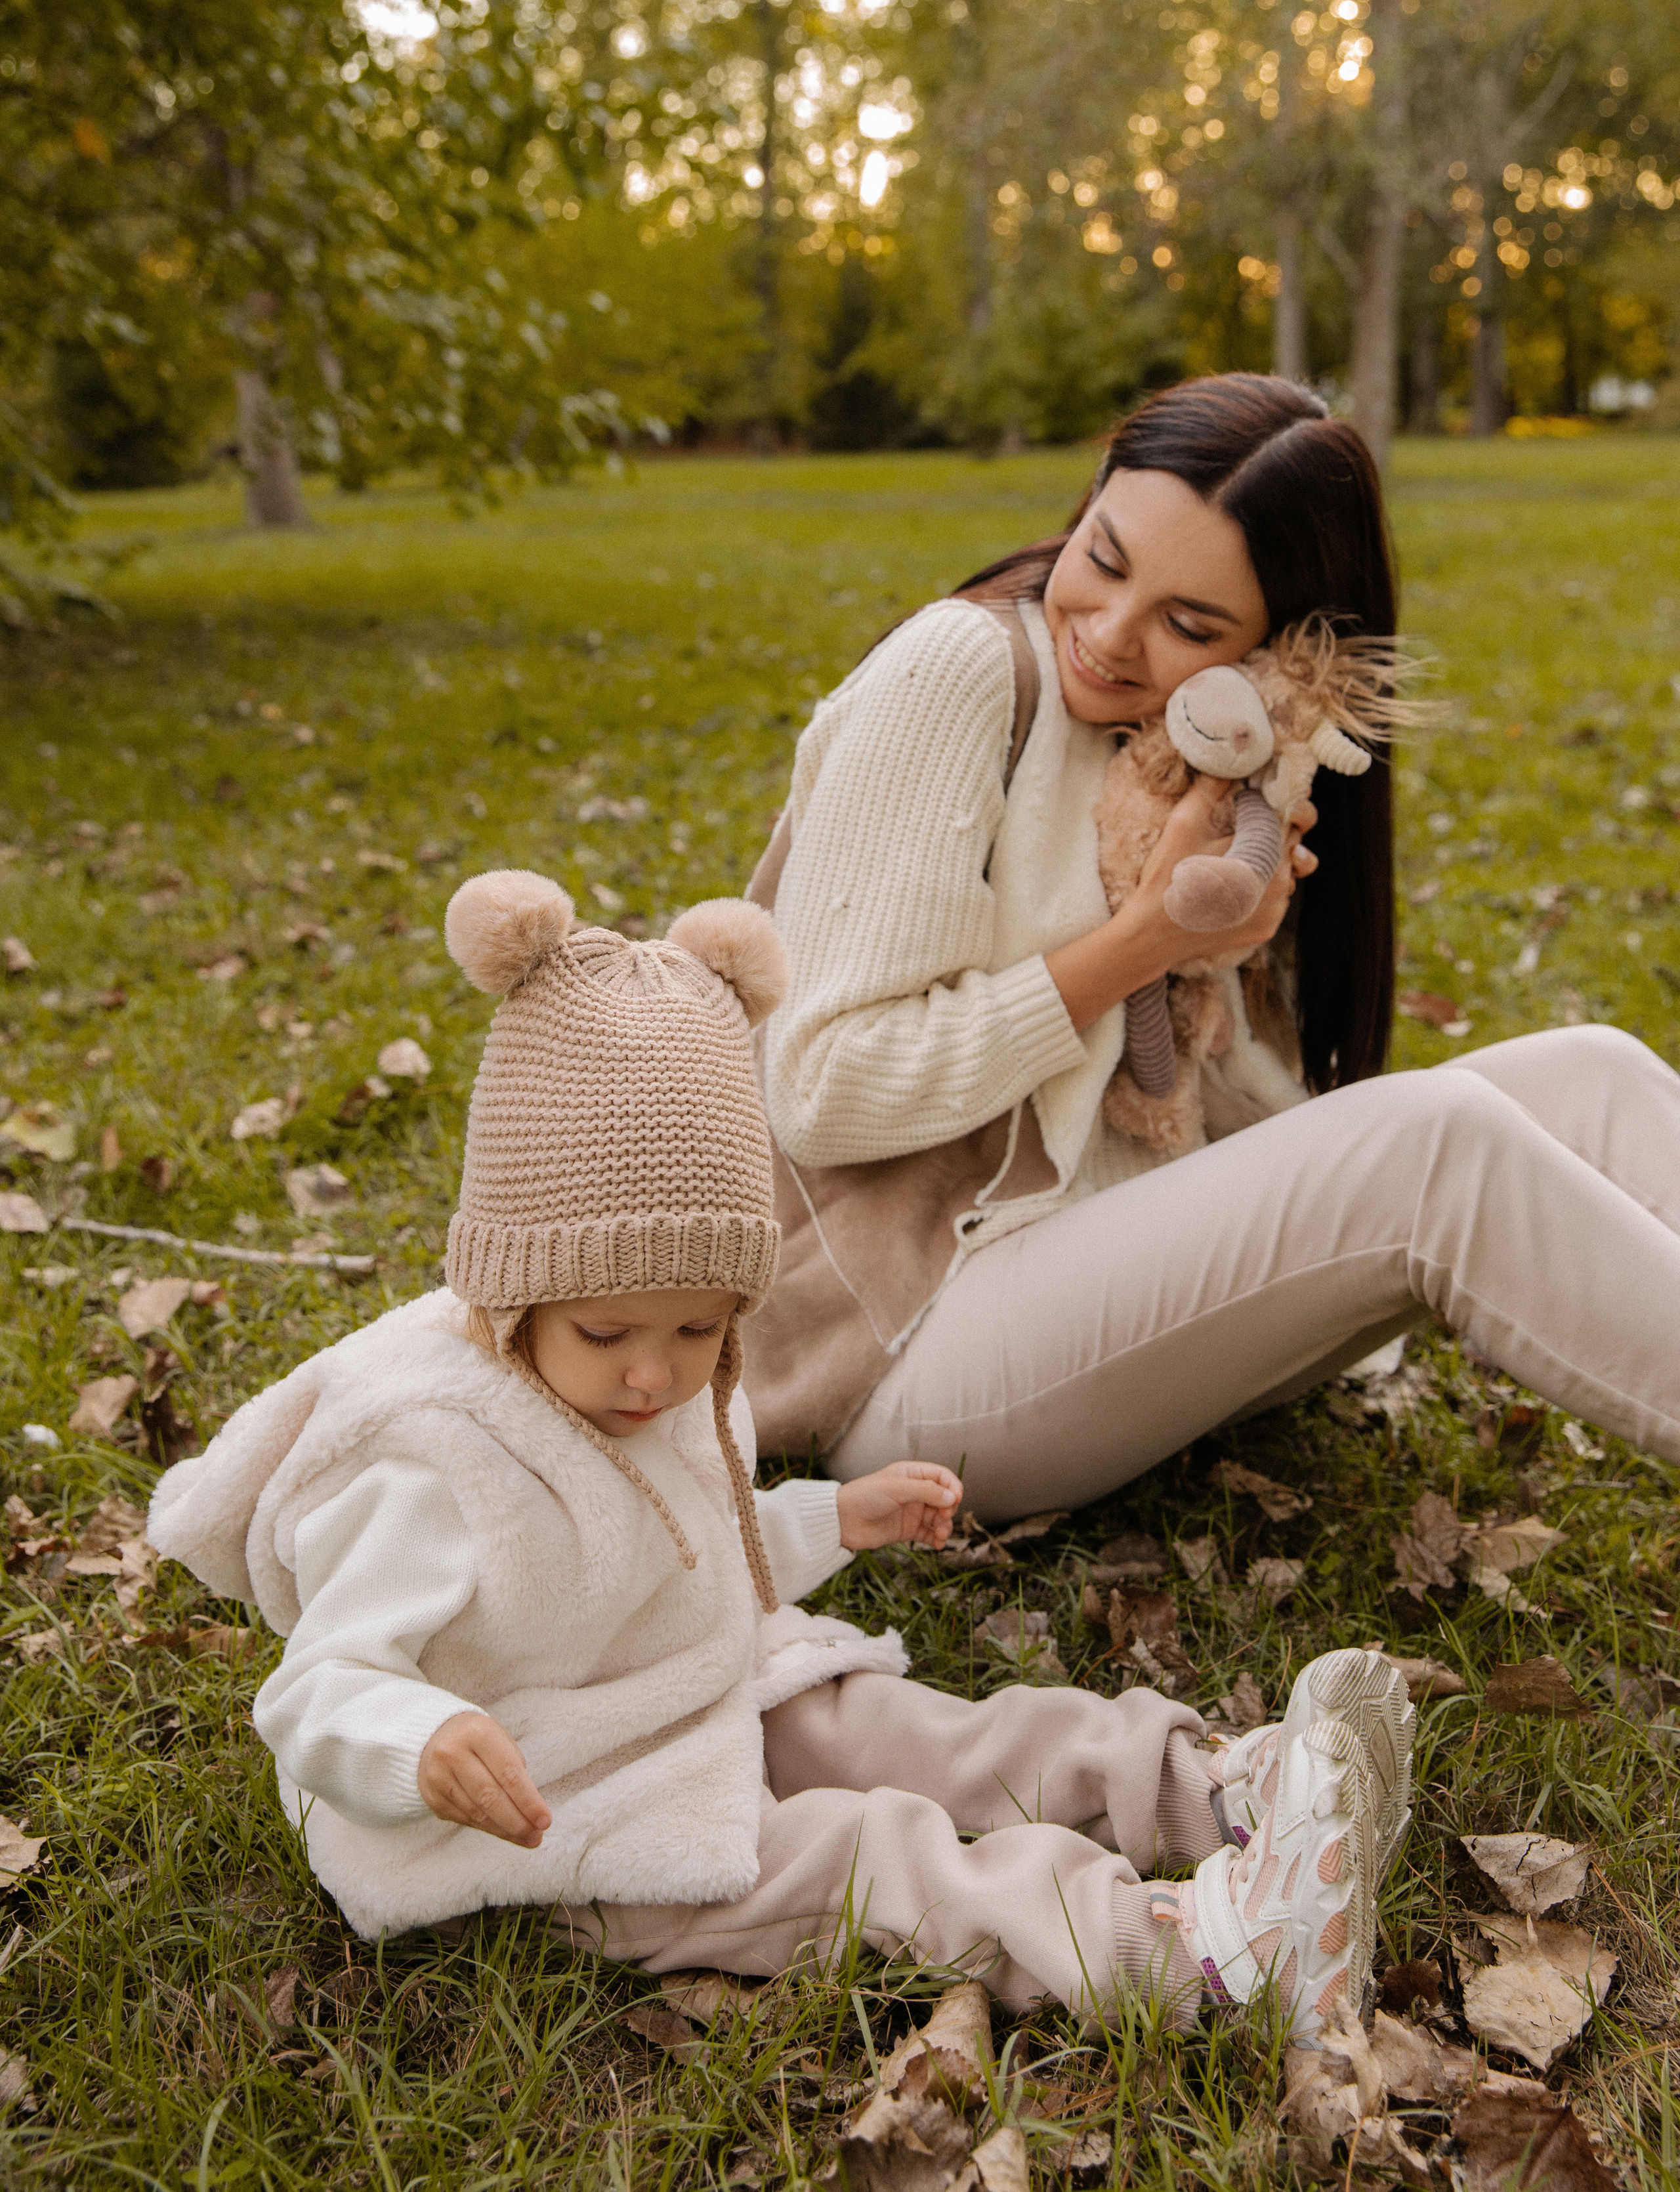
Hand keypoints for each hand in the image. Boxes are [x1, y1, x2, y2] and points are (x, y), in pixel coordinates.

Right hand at [417, 1711, 552, 1848]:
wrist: (436, 1737)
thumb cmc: (481, 1742)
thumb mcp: (501, 1743)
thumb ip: (516, 1774)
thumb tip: (534, 1816)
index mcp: (478, 1733)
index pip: (508, 1774)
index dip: (528, 1801)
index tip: (545, 1821)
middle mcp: (453, 1753)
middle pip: (490, 1797)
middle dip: (517, 1821)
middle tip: (536, 1836)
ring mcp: (438, 1776)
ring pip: (476, 1813)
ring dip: (505, 1830)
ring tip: (527, 1838)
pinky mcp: (432, 1797)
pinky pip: (464, 1819)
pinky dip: (488, 1828)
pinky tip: (504, 1832)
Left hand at [837, 1461, 963, 1550]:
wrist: (843, 1520)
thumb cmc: (865, 1496)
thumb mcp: (897, 1488)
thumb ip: (926, 1491)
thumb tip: (953, 1496)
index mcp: (911, 1474)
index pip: (941, 1476)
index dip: (952, 1486)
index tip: (956, 1499)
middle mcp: (914, 1492)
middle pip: (944, 1499)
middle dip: (949, 1509)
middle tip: (944, 1517)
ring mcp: (912, 1512)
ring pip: (939, 1518)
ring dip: (945, 1526)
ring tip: (941, 1535)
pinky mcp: (907, 1530)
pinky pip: (929, 1534)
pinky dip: (937, 1540)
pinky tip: (938, 1545)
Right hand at [1140, 777, 1317, 965]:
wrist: (1154, 934)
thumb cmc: (1167, 877)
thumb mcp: (1183, 824)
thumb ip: (1210, 788)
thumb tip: (1228, 763)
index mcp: (1263, 850)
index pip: (1289, 815)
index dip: (1271, 804)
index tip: (1251, 804)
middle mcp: (1278, 882)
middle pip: (1290, 843)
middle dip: (1269, 834)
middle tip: (1237, 832)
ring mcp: (1275, 910)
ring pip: (1285, 873)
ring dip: (1266, 864)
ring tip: (1230, 864)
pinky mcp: (1267, 929)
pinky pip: (1275, 900)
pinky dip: (1260, 891)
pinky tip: (1230, 889)